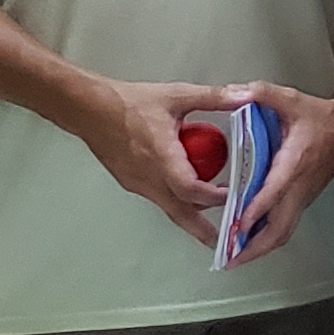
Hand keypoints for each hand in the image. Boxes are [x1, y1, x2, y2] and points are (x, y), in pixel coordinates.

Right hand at [84, 78, 246, 243]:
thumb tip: (245, 95)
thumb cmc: (127, 102)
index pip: (189, 189)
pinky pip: (158, 197)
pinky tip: (188, 194)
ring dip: (191, 214)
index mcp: (161, 156)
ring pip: (168, 206)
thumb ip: (213, 97)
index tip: (233, 195)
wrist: (88, 108)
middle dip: (203, 228)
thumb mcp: (176, 95)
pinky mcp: (131, 182)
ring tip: (213, 220)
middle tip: (226, 239)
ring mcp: (138, 182)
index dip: (213, 197)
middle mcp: (148, 176)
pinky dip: (175, 200)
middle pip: (180, 212)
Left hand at [218, 81, 333, 265]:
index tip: (237, 225)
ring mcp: (303, 195)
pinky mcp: (303, 198)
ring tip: (233, 258)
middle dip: (253, 246)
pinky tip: (248, 241)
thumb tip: (235, 92)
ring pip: (282, 231)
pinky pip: (284, 225)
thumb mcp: (290, 99)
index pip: (275, 192)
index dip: (256, 210)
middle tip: (228, 258)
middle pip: (280, 227)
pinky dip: (266, 238)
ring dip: (259, 247)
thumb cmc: (321, 117)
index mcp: (295, 163)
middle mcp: (300, 186)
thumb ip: (261, 93)